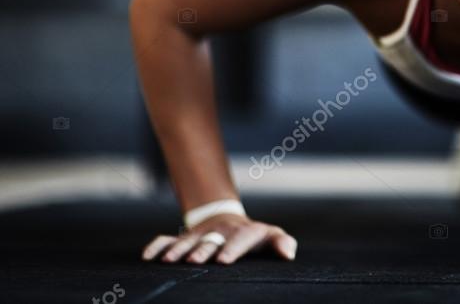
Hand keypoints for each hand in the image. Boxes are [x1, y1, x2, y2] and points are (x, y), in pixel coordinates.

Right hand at [141, 213, 297, 264]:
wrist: (227, 220)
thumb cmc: (253, 237)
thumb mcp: (269, 237)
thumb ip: (280, 242)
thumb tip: (289, 253)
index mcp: (244, 232)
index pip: (242, 238)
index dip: (233, 248)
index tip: (224, 261)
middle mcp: (221, 231)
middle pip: (212, 240)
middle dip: (203, 250)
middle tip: (194, 261)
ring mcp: (201, 233)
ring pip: (189, 240)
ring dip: (179, 249)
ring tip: (171, 261)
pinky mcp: (184, 237)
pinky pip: (167, 239)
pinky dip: (158, 246)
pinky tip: (148, 257)